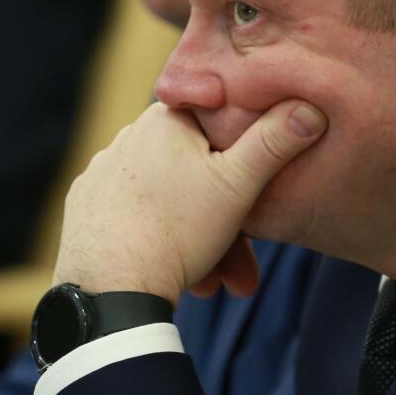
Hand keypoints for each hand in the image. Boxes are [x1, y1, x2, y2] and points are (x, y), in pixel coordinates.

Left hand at [52, 100, 325, 303]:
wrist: (109, 287)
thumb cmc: (179, 232)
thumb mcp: (239, 186)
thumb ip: (274, 143)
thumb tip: (310, 107)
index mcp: (164, 119)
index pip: (218, 128)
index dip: (246, 166)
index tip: (261, 205)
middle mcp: (126, 137)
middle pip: (195, 177)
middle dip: (226, 226)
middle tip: (241, 271)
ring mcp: (100, 172)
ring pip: (169, 203)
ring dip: (197, 243)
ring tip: (210, 284)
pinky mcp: (86, 206)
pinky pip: (135, 217)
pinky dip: (158, 241)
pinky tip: (172, 272)